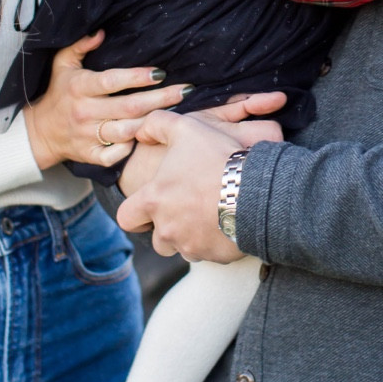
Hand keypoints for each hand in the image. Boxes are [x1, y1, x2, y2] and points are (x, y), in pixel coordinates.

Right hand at [22, 32, 189, 171]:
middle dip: (161, 98)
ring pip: (127, 131)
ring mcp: (87, 136)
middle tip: (186, 90)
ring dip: (153, 122)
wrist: (39, 131)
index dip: (137, 77)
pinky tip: (149, 138)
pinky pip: (115, 155)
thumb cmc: (59, 93)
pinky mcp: (90, 155)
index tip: (160, 72)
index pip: (112, 81)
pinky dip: (131, 149)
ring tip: (178, 111)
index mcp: (79, 87)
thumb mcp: (62, 64)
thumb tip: (101, 32)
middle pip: (129, 107)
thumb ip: (80, 45)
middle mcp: (84, 112)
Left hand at [117, 108, 278, 260]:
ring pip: (184, 249)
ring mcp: (192, 246)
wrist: (256, 188)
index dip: (135, 213)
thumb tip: (140, 131)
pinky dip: (216, 242)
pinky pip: (211, 254)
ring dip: (192, 237)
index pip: (126, 218)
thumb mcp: (185, 128)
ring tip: (210, 216)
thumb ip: (157, 124)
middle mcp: (167, 229)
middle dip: (168, 229)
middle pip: (158, 240)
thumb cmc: (217, 157)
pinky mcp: (215, 257)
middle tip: (187, 211)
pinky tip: (229, 222)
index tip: (149, 207)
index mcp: (154, 201)